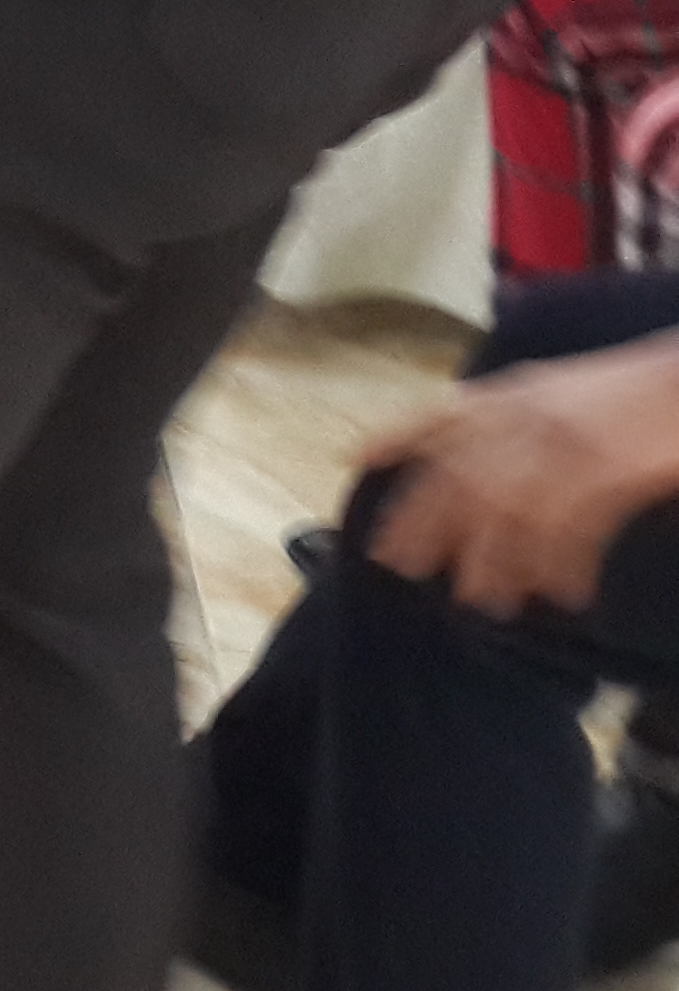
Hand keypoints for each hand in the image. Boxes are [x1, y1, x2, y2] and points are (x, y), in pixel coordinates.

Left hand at [363, 336, 678, 617]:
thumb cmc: (632, 394)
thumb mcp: (557, 389)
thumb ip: (508, 413)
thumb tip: (458, 441)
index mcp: (514, 394)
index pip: (439, 415)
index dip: (396, 435)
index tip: (357, 460)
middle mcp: (525, 418)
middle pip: (458, 478)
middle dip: (424, 524)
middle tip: (402, 566)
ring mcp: (562, 446)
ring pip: (505, 516)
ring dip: (492, 563)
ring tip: (482, 601)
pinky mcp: (603, 474)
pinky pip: (568, 531)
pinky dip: (563, 567)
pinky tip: (563, 595)